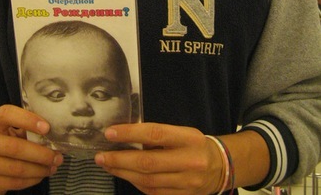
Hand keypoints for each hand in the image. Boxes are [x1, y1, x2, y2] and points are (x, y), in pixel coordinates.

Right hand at [0, 104, 62, 194]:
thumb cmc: (3, 140)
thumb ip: (26, 128)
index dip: (27, 120)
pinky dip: (31, 180)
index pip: (7, 114)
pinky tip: (40, 175)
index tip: (47, 128)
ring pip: (15, 168)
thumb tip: (53, 133)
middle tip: (57, 156)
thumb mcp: (9, 129)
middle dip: (40, 153)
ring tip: (52, 167)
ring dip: (38, 169)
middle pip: (13, 147)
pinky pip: (12, 183)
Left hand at [94, 123, 222, 194]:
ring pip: (148, 181)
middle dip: (120, 160)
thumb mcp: (181, 132)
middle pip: (148, 163)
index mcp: (188, 138)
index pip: (155, 134)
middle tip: (100, 156)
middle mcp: (189, 161)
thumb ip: (158, 135)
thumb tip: (126, 136)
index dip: (130, 133)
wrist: (220, 167)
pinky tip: (124, 175)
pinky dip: (136, 183)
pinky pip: (153, 192)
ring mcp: (187, 183)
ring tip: (107, 165)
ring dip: (123, 173)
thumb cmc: (193, 144)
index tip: (109, 133)